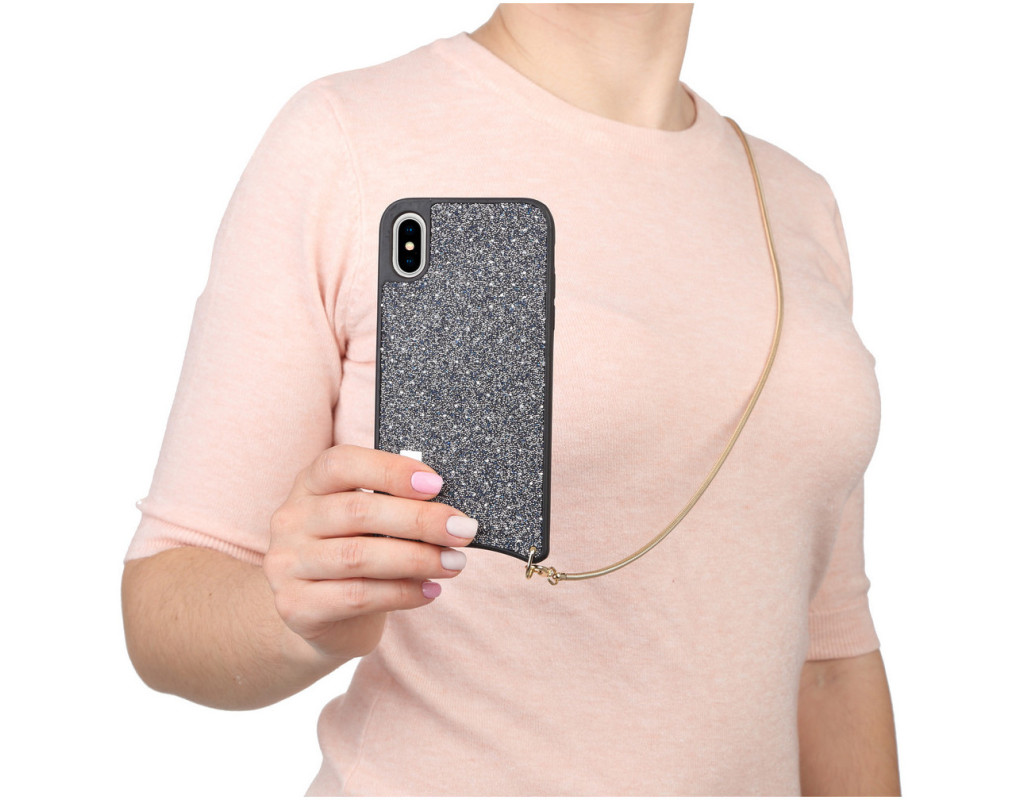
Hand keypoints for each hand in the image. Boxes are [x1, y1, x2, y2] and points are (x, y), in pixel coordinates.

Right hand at [264, 444, 477, 661]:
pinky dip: (402, 593)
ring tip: (453, 562)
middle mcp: (290, 520)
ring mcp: (287, 565)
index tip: (436, 484)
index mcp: (308, 485)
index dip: (390, 470)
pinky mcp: (296, 607)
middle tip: (462, 529)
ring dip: (417, 558)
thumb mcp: (364, 522)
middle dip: (419, 520)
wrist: (319, 618)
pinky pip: (358, 596)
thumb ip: (391, 505)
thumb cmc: (354, 555)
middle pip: (358, 511)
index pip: (341, 463)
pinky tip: (429, 590)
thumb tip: (446, 508)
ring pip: (359, 556)